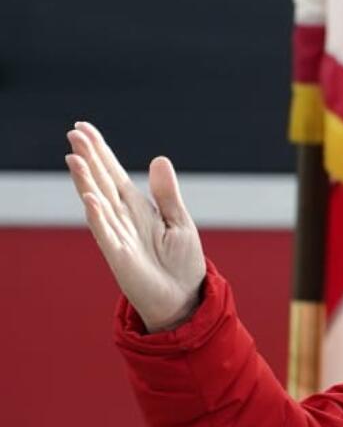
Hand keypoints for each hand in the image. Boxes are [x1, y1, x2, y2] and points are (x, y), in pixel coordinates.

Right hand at [65, 122, 206, 331]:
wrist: (184, 298)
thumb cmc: (182, 262)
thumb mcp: (179, 221)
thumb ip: (167, 194)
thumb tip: (159, 159)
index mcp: (138, 208)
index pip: (114, 174)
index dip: (101, 152)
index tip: (84, 128)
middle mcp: (123, 218)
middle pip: (102, 182)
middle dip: (89, 159)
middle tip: (74, 133)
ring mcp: (118, 235)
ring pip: (98, 203)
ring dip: (86, 181)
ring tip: (75, 158)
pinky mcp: (120, 256)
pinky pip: (106, 233)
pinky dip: (98, 216)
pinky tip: (91, 198)